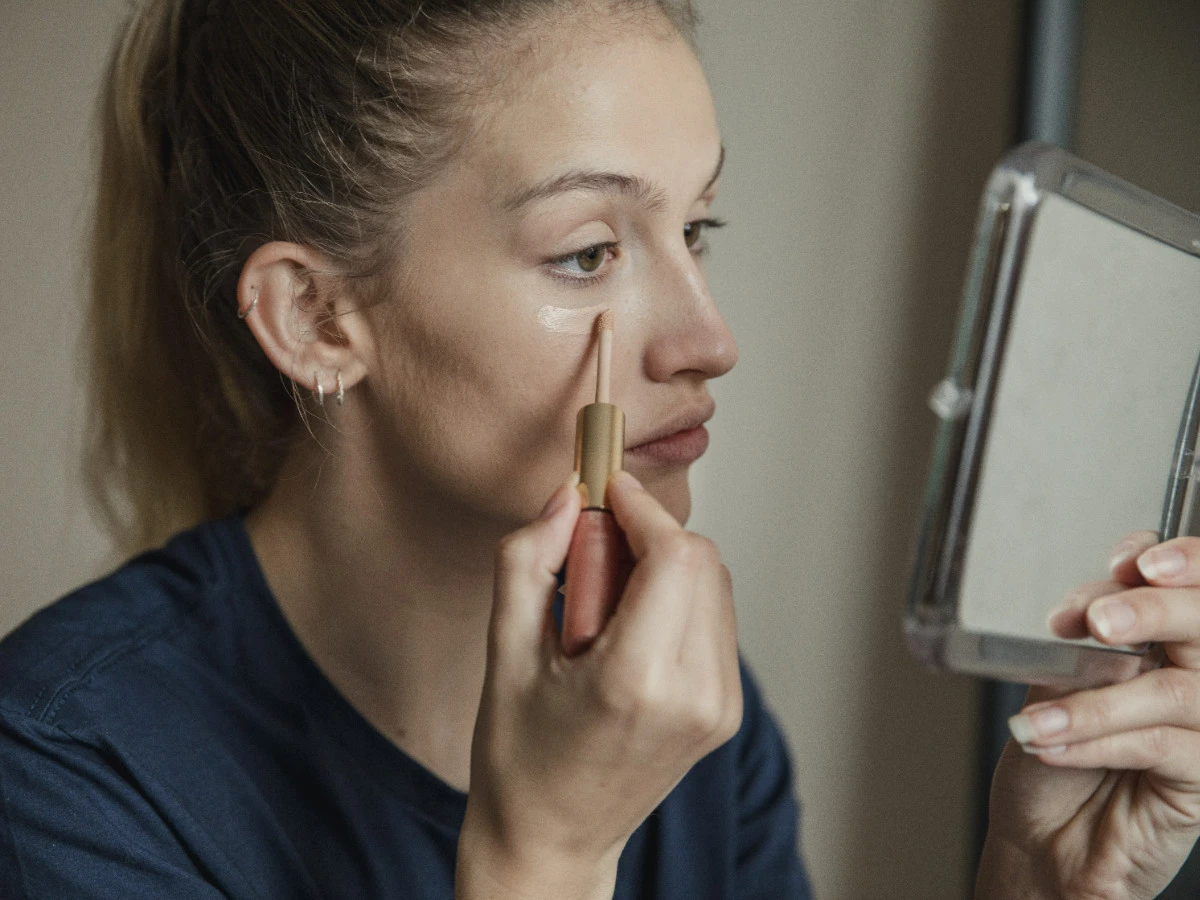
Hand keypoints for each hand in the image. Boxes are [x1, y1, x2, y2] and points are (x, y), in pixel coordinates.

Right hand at [456, 471, 741, 898]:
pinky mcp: (725, 711)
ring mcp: (718, 707)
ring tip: (603, 608)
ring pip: (714, 584)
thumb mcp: (503, 651)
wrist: (551, 841)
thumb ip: (529, 560)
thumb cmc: (519, 757)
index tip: (607, 491)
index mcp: (636, 681)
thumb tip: (566, 497)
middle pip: (701, 561)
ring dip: (663, 567)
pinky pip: (715, 619)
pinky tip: (628, 630)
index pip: (676, 556)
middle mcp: (693, 695)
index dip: (643, 509)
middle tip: (590, 560)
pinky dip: (677, 600)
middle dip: (648, 537)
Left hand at [978, 531, 1199, 899]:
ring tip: (1040, 717)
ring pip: (1174, 689)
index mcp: (1162, 639)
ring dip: (1096, 699)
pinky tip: (1052, 744)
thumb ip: (1086, 640)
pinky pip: (1159, 744)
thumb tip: (1095, 605)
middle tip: (1100, 622)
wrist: (1042, 837)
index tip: (1130, 562)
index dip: (1178, 559)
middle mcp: (1194, 674)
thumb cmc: (1050, 754)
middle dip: (1149, 610)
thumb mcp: (1057, 680)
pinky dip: (1096, 740)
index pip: (1191, 583)